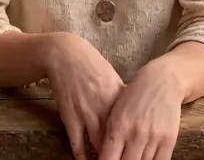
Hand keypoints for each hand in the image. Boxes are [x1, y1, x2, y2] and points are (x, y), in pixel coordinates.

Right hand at [44, 32, 124, 158]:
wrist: (64, 54)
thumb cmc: (90, 64)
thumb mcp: (111, 76)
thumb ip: (121, 96)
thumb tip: (133, 111)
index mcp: (117, 95)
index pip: (131, 123)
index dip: (135, 139)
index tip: (138, 149)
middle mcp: (104, 105)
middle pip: (116, 137)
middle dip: (121, 152)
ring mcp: (86, 112)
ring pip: (98, 143)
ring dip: (103, 157)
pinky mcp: (70, 116)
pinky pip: (77, 142)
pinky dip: (82, 155)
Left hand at [98, 59, 183, 159]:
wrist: (162, 81)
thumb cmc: (135, 95)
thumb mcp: (117, 111)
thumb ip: (110, 135)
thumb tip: (105, 157)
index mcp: (118, 126)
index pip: (108, 159)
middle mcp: (135, 134)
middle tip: (121, 159)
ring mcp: (153, 138)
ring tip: (133, 157)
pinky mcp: (169, 140)